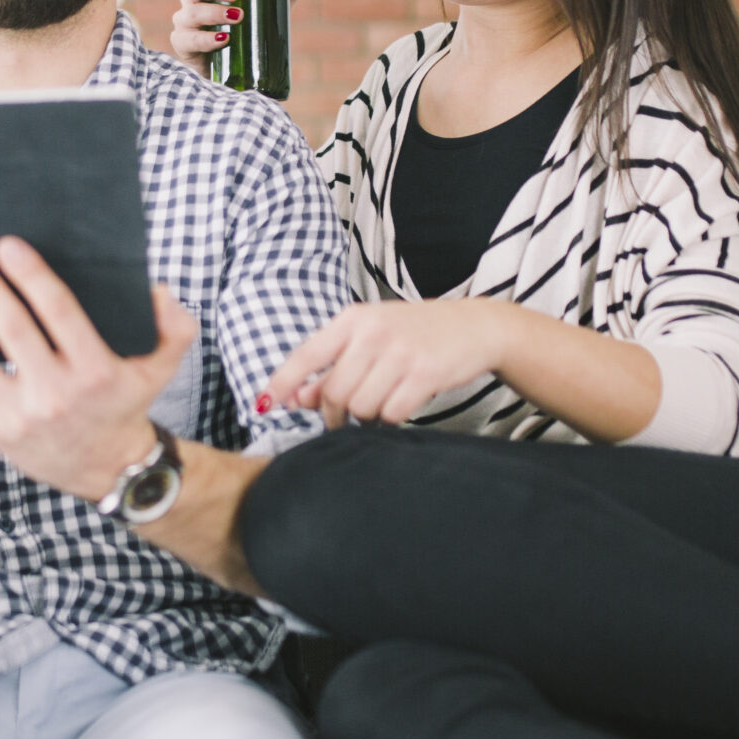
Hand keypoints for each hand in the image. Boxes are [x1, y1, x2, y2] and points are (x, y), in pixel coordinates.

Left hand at [0, 237, 197, 501]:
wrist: (106, 468)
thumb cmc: (126, 400)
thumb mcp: (163, 365)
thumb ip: (173, 324)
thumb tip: (155, 287)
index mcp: (96, 370)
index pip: (59, 313)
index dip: (31, 276)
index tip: (7, 245)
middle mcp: (56, 395)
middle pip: (11, 331)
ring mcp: (19, 416)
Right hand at [169, 0, 314, 73]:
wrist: (238, 69)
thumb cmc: (250, 28)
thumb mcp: (271, 7)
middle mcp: (192, 0)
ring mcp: (185, 22)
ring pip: (192, 12)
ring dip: (214, 13)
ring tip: (238, 16)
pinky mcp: (184, 45)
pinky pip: (189, 39)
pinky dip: (206, 39)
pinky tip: (223, 39)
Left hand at [260, 298, 528, 427]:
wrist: (474, 327)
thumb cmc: (415, 334)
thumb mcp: (370, 339)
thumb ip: (332, 367)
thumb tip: (295, 398)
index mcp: (352, 320)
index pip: (305, 355)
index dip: (281, 383)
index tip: (264, 405)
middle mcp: (373, 332)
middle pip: (334, 393)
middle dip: (334, 414)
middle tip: (346, 417)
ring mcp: (400, 352)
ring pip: (361, 406)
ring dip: (366, 417)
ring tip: (381, 403)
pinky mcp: (425, 373)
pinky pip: (391, 413)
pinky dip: (391, 418)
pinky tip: (400, 405)